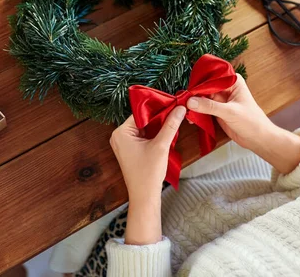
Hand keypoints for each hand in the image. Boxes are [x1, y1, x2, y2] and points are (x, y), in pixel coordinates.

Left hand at [110, 107, 185, 244]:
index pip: (141, 112)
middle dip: (159, 117)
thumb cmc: (148, 173)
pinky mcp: (130, 150)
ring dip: (158, 126)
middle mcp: (119, 136)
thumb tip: (180, 108)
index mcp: (121, 132)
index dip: (157, 107)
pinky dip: (155, 134)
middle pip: (143, 119)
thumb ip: (170, 125)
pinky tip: (167, 133)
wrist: (144, 196)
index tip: (173, 102)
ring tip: (174, 120)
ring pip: (145, 127)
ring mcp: (124, 143)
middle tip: (176, 110)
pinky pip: (143, 136)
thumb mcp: (161, 145)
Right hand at [186, 74, 299, 173]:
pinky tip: (190, 117)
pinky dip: (196, 112)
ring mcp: (221, 100)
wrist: (258, 139)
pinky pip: (203, 108)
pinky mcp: (217, 110)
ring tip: (184, 110)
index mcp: (232, 82)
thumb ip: (209, 106)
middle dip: (194, 95)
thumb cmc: (251, 122)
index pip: (212, 78)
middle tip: (182, 102)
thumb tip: (190, 101)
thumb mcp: (230, 112)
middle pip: (205, 87)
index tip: (188, 91)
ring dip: (194, 104)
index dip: (199, 83)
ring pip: (202, 98)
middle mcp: (225, 88)